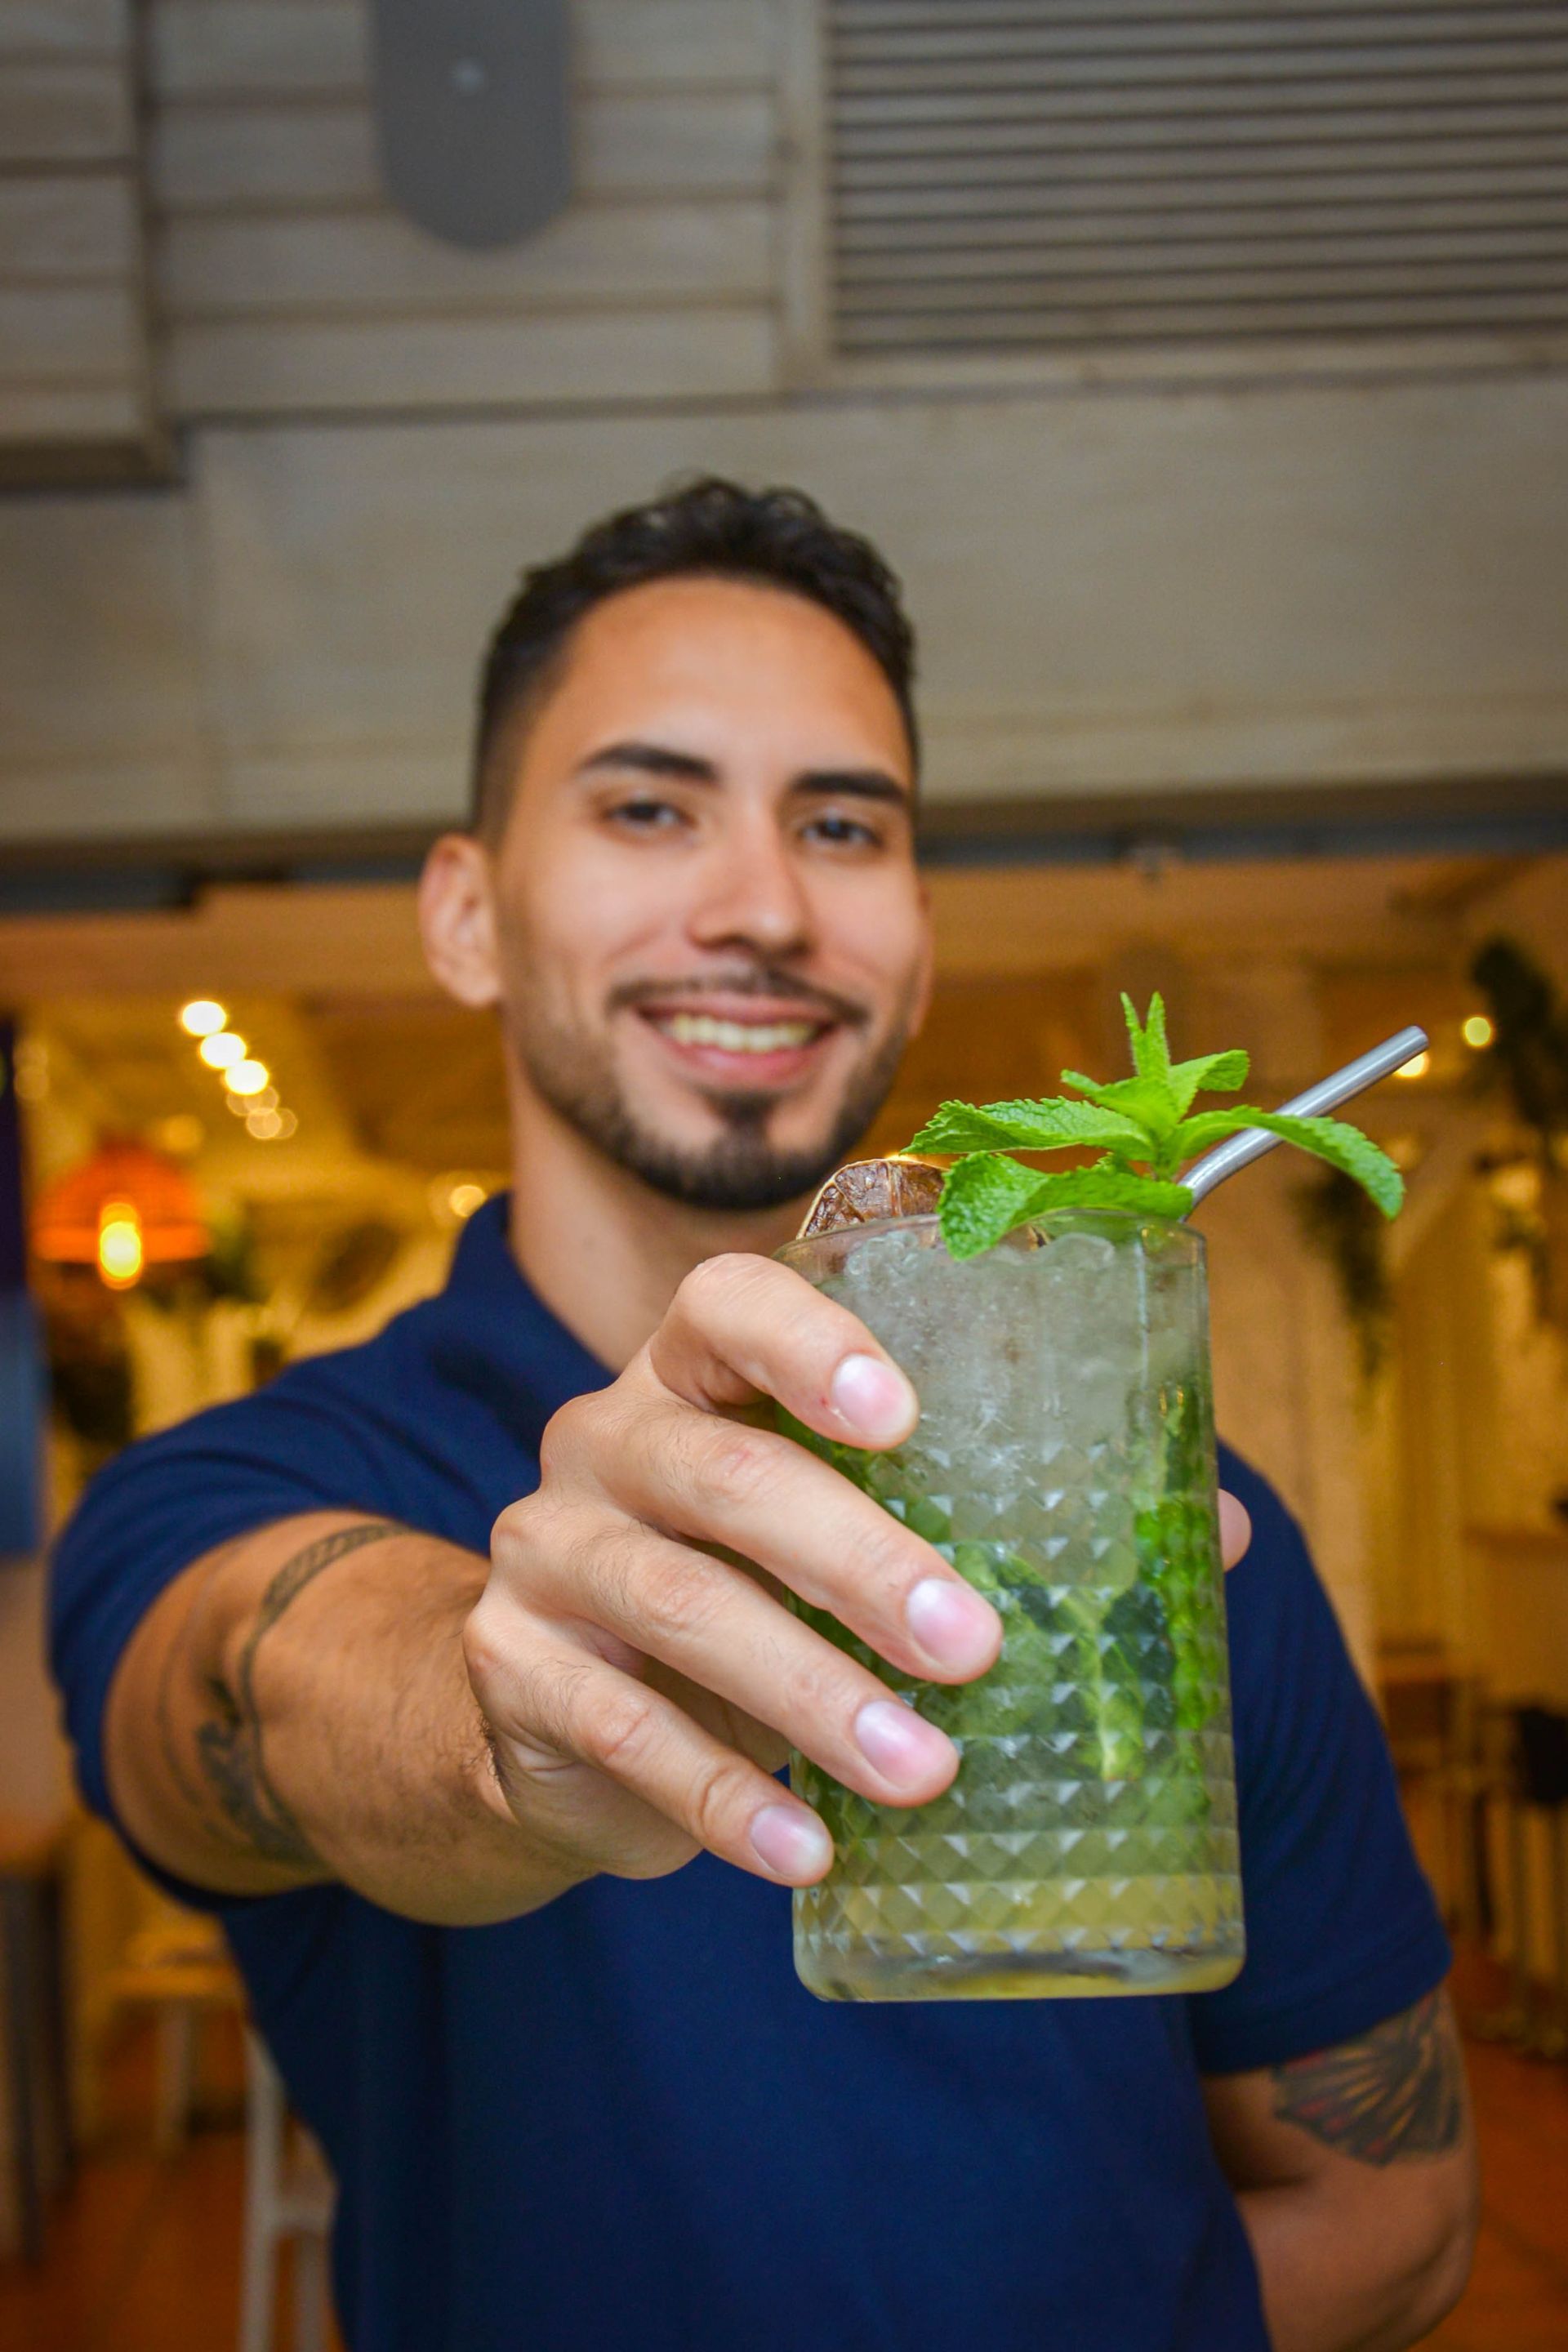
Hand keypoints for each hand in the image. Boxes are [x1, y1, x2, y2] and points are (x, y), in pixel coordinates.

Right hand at [466, 1254, 1252, 1894]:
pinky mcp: (516, 1668)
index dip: (807, 1342)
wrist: (561, 1707)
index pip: (724, 1303)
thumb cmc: (752, 1586)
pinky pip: (622, 1732)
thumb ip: (1001, 1514)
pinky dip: (722, 1799)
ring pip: (674, 1603)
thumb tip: (1219, 1531)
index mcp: (694, 1374)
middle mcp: (606, 1436)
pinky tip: (807, 1854)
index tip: (905, 1414)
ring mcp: (546, 1548)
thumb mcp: (850, 1531)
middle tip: (973, 1644)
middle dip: (855, 1558)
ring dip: (808, 1694)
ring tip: (926, 1772)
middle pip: (720, 1470)